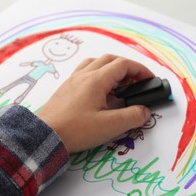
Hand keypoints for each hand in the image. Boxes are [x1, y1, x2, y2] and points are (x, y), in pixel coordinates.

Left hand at [37, 54, 154, 152]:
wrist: (44, 135)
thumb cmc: (76, 130)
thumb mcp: (110, 126)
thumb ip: (132, 116)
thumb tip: (145, 111)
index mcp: (97, 80)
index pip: (123, 65)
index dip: (140, 70)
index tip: (150, 80)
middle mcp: (85, 75)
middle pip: (111, 59)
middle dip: (128, 67)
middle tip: (138, 80)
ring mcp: (74, 80)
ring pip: (96, 62)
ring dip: (112, 67)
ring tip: (120, 82)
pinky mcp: (67, 88)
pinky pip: (86, 70)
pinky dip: (99, 72)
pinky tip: (101, 88)